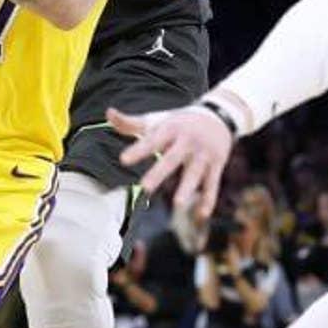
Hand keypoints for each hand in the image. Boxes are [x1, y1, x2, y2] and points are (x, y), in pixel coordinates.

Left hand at [111, 104, 234, 217]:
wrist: (218, 115)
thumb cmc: (179, 122)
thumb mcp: (157, 120)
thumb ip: (131, 123)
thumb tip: (108, 112)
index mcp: (170, 129)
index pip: (152, 141)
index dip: (138, 150)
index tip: (123, 160)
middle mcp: (187, 141)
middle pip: (172, 158)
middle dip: (159, 173)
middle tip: (145, 187)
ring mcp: (203, 153)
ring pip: (194, 172)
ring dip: (187, 188)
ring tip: (177, 204)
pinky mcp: (216, 164)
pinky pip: (212, 183)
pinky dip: (208, 199)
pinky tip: (201, 214)